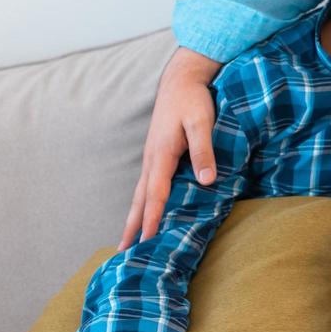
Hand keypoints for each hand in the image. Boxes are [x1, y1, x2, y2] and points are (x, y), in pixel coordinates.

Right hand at [119, 47, 222, 249]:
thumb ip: (204, 151)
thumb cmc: (193, 99)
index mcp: (162, 154)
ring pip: (141, 193)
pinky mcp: (157, 154)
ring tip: (127, 240)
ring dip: (134, 217)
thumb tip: (207, 181)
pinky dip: (143, 202)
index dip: (152, 218)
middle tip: (123, 252)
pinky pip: (147, 184)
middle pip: (140, 199)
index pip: (156, 193)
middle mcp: (152, 159)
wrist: (181, 79)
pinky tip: (146, 211)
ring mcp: (152, 157)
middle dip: (133, 226)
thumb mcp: (202, 122)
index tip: (146, 241)